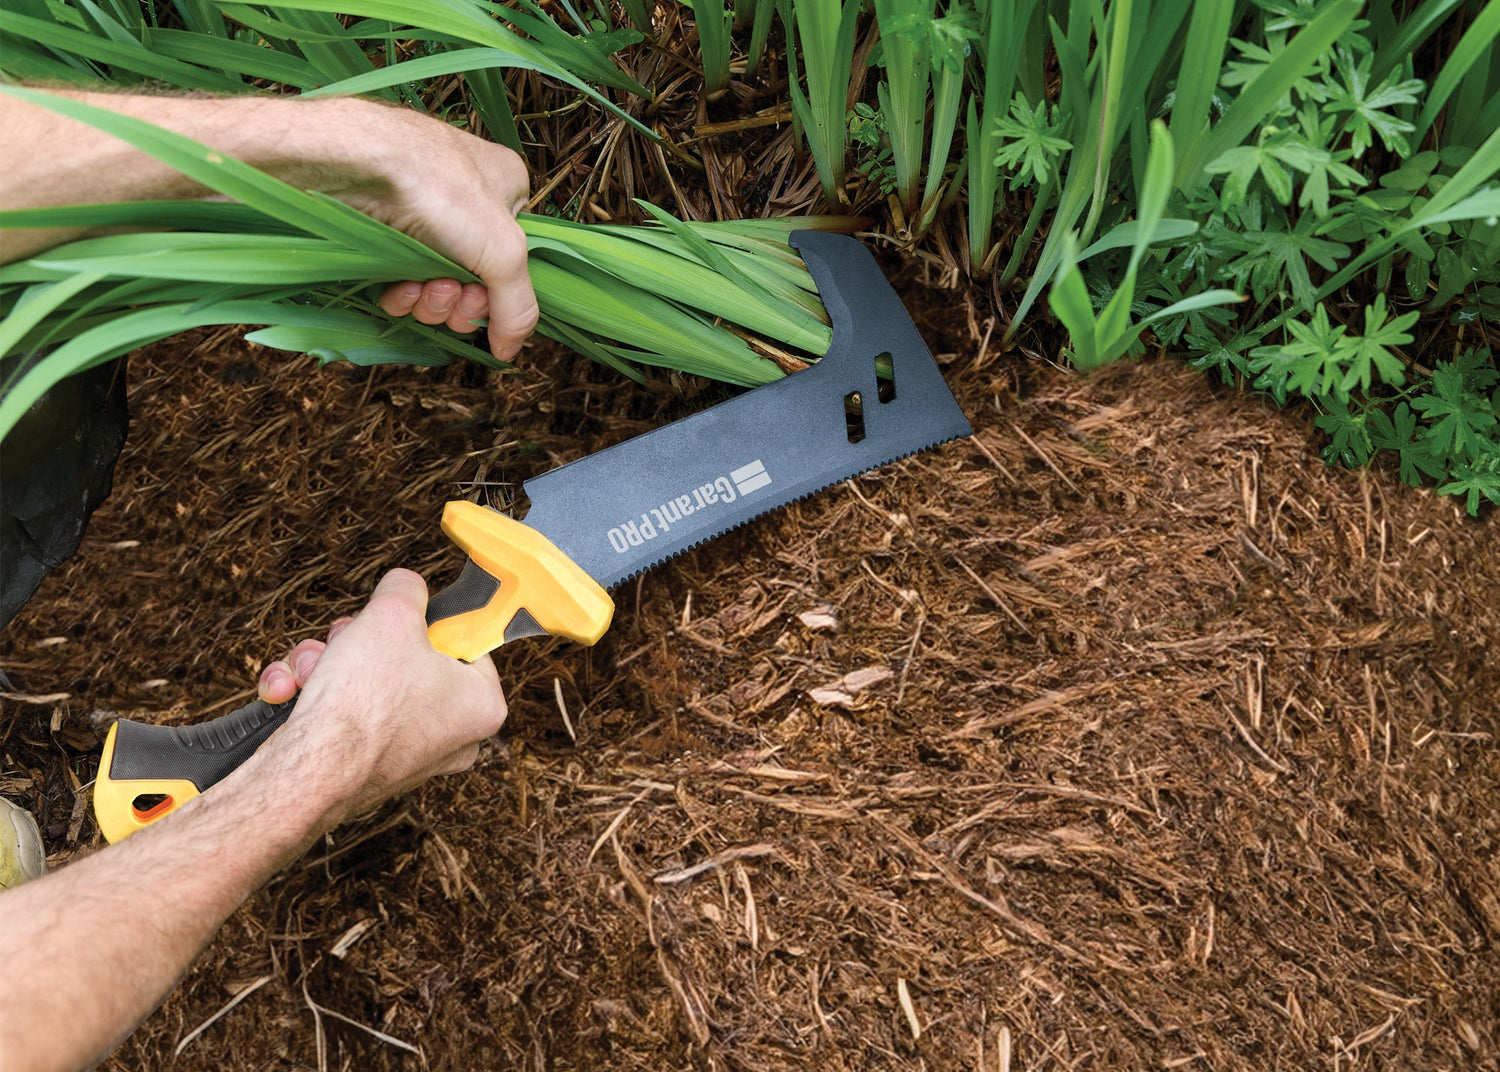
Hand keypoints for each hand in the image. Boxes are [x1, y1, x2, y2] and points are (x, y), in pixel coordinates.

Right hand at [253, 569, 507, 821]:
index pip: (465, 642)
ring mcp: (406, 756)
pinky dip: (310, 697)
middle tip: (347, 637)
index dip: (426, 621)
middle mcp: (452, 737)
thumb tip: (406, 586)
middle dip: (360, 640)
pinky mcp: (361, 768)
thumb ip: (406, 589)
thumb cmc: (363, 701)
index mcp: (482, 705)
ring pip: (365, 682)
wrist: (307, 772)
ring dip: (325, 663)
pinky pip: (341, 714)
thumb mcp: (394, 613)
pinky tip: (288, 693)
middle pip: (406, 659)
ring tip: (311, 667)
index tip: (403, 616)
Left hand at [355, 108, 537, 361]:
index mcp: (506, 190)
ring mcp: (424, 218)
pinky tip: (399, 287)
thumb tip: (510, 348)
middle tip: (449, 293)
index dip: (500, 293)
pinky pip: (404, 282)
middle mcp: (467, 203)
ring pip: (439, 287)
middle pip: (477, 281)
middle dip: (463, 301)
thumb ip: (518, 307)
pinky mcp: (386, 234)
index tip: (481, 298)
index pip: (515, 260)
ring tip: (425, 287)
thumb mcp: (504, 252)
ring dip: (433, 301)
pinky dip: (403, 295)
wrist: (356, 164)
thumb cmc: (440, 188)